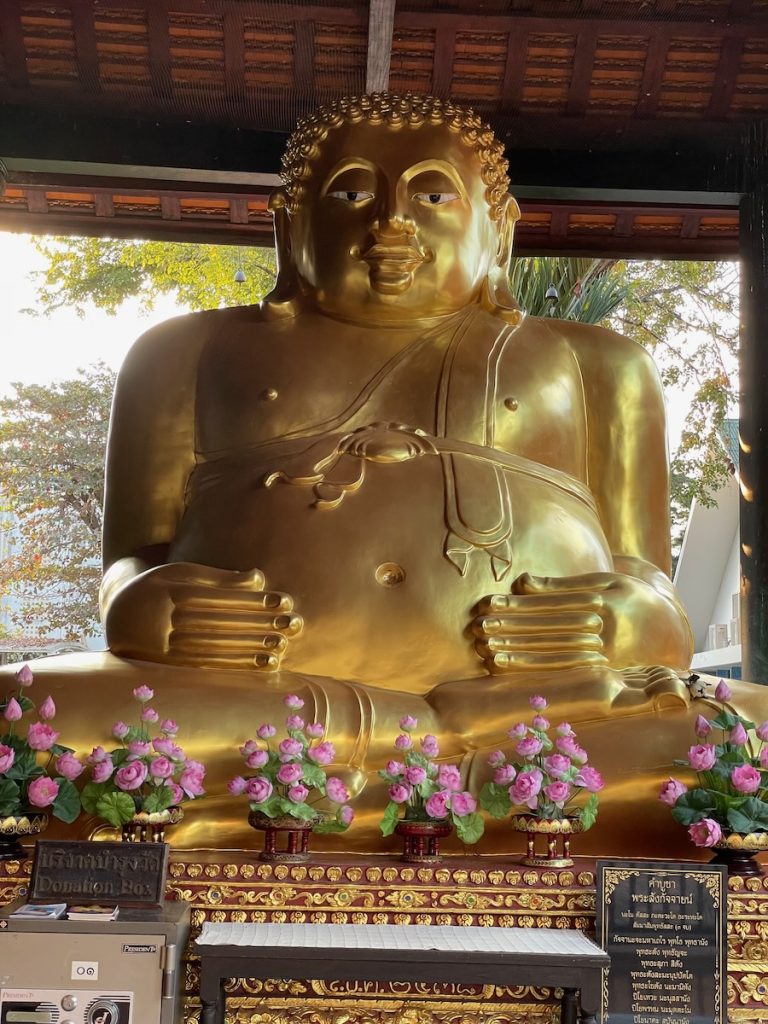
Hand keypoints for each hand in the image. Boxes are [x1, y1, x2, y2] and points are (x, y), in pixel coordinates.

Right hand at [104, 561, 302, 669]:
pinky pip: (208, 668)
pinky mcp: (167, 669)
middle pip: (222, 624)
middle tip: (294, 623)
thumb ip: (220, 578)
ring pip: (216, 648)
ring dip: (253, 647)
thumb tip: (260, 578)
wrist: (118, 615)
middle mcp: (165, 622)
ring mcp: (164, 649)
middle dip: (261, 624)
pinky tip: (264, 663)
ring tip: (283, 644)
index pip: (221, 599)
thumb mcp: (183, 574)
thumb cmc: (160, 588)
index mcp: (170, 593)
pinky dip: (238, 666)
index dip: (255, 600)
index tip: (285, 601)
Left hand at [472, 570, 691, 673]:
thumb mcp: (606, 582)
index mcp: (605, 603)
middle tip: (479, 625)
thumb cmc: (630, 599)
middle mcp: (605, 632)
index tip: (489, 602)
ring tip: (486, 646)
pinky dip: (531, 668)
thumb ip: (563, 585)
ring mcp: (604, 656)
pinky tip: (507, 665)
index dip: (518, 604)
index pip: (552, 605)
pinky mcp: (601, 674)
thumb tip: (523, 582)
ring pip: (551, 653)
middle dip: (511, 627)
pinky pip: (560, 672)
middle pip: (548, 629)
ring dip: (517, 650)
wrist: (667, 631)